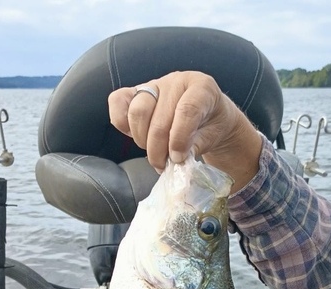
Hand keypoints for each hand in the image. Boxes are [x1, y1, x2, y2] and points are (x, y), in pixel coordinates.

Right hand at [108, 71, 262, 192]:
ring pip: (138, 112)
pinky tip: (136, 136)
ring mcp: (155, 84)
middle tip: (163, 165)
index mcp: (202, 88)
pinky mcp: (137, 91)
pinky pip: (118, 101)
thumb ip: (196, 145)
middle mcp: (177, 81)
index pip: (187, 110)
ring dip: (142, 140)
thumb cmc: (210, 126)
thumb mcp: (212, 137)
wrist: (208, 117)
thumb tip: (176, 158)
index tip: (178, 159)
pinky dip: (122, 123)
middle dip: (158, 149)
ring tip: (154, 153)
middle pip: (159, 117)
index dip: (179, 139)